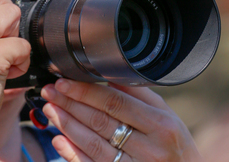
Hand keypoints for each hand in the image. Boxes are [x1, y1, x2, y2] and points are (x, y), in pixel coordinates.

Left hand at [41, 79, 202, 161]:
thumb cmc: (178, 147)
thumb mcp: (168, 116)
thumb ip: (140, 96)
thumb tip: (110, 75)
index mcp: (161, 125)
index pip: (116, 103)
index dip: (87, 91)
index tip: (65, 81)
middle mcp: (148, 149)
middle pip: (101, 122)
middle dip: (71, 104)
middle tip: (51, 92)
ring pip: (93, 145)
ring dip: (67, 126)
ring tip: (50, 110)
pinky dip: (73, 154)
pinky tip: (58, 140)